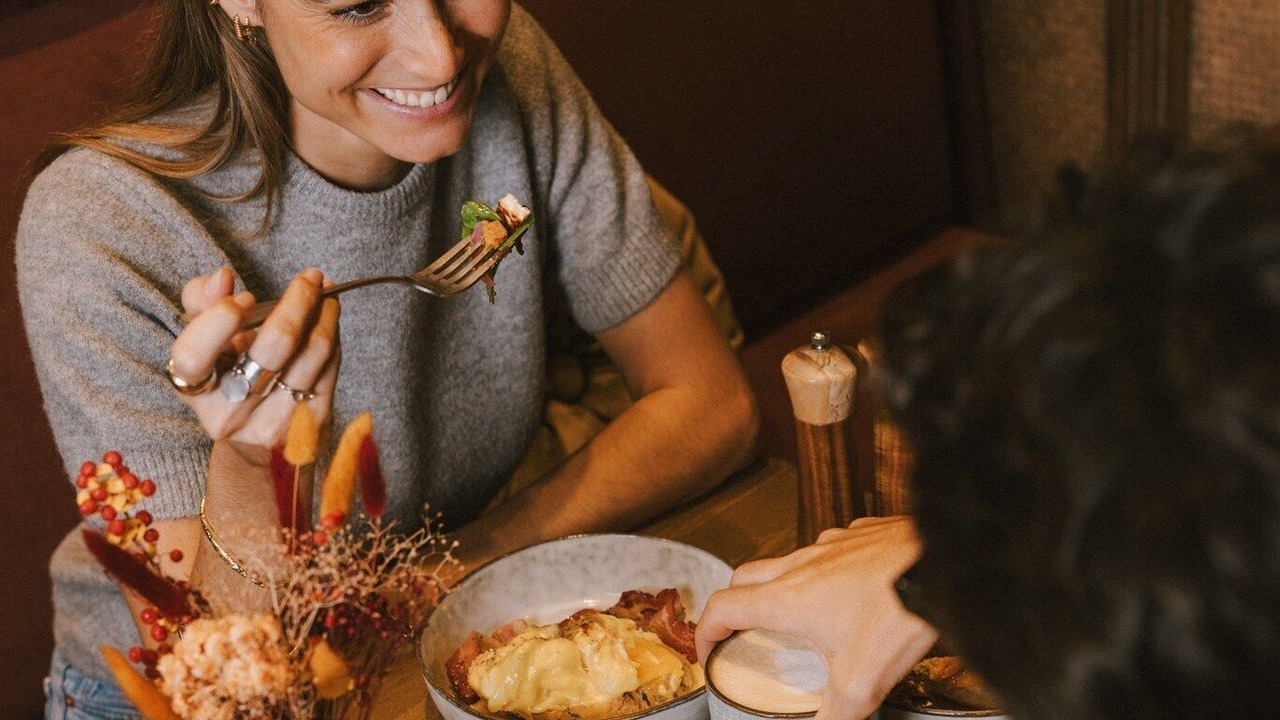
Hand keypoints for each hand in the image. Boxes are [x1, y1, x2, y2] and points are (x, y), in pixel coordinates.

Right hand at [168, 267, 340, 452]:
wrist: (254, 434)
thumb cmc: (226, 372)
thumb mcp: (203, 338)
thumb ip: (201, 301)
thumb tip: (223, 278)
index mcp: (194, 390)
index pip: (194, 357)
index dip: (220, 322)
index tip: (245, 297)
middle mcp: (232, 412)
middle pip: (274, 347)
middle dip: (297, 302)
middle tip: (308, 278)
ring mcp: (274, 422)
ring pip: (312, 353)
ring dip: (324, 313)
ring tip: (324, 290)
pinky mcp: (311, 423)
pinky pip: (330, 366)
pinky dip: (331, 333)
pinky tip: (328, 314)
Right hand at [695, 516, 937, 719]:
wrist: (944, 562)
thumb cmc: (899, 611)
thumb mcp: (860, 683)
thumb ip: (833, 716)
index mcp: (787, 599)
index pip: (723, 607)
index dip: (705, 631)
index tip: (707, 649)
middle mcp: (802, 564)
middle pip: (746, 577)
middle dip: (735, 602)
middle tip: (743, 629)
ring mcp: (833, 544)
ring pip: (791, 559)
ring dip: (784, 584)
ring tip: (804, 614)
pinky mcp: (863, 534)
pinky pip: (833, 547)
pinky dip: (830, 568)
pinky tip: (854, 588)